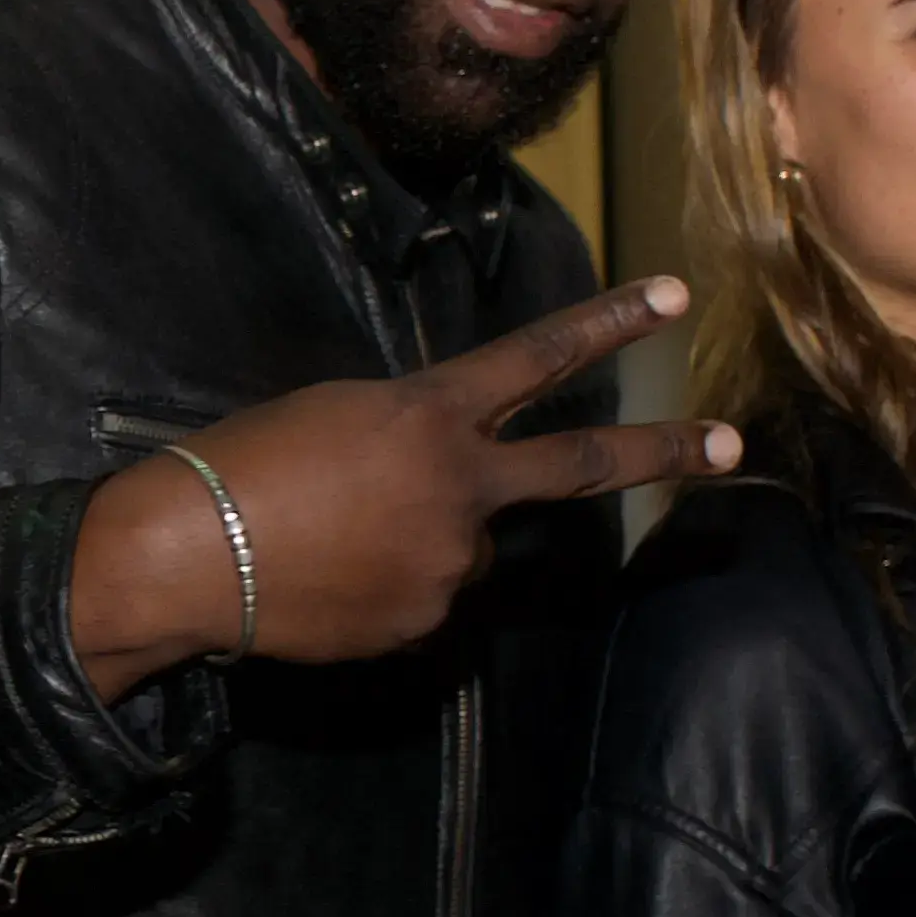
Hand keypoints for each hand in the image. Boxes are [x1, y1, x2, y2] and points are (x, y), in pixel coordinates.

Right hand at [68, 280, 738, 701]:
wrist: (189, 555)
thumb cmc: (242, 463)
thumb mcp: (336, 413)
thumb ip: (413, 434)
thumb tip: (446, 482)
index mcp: (431, 415)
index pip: (539, 356)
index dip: (611, 321)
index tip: (677, 293)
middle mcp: (461, 486)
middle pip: (582, 466)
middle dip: (661, 452)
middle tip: (726, 444)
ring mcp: (452, 561)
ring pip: (466, 545)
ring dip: (423, 539)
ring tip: (336, 539)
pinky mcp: (425, 623)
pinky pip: (425, 599)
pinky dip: (388, 588)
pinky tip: (329, 581)